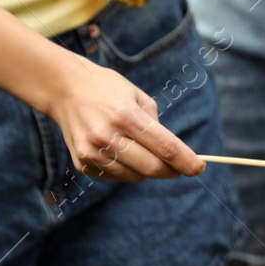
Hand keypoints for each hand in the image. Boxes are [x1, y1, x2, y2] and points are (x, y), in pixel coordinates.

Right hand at [47, 58, 202, 181]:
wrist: (64, 89)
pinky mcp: (82, 163)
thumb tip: (174, 156)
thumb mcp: (138, 97)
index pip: (166, 147)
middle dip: (172, 171)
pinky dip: (126, 169)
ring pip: (135, 177)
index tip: (200, 168)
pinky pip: (116, 177)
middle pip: (152, 168)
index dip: (187, 161)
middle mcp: (107, 135)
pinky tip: (117, 150)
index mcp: (126, 115)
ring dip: (146, 169)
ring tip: (138, 148)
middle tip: (180, 167)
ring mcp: (92, 152)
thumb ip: (157, 126)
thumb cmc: (109, 90)